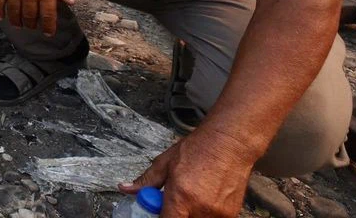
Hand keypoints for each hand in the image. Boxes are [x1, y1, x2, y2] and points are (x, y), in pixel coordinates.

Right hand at [0, 0, 71, 35]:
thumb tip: (70, 2)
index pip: (48, 16)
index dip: (48, 27)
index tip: (48, 33)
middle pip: (30, 17)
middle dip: (32, 25)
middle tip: (32, 26)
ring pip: (15, 13)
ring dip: (17, 22)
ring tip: (18, 25)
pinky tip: (0, 18)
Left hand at [120, 127, 256, 217]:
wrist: (230, 143)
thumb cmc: (198, 150)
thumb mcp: (165, 163)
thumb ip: (146, 181)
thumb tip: (125, 188)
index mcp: (181, 197)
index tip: (157, 214)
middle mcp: (200, 209)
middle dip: (175, 214)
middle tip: (173, 203)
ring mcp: (217, 214)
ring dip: (189, 214)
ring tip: (190, 197)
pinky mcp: (230, 215)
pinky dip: (203, 213)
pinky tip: (203, 198)